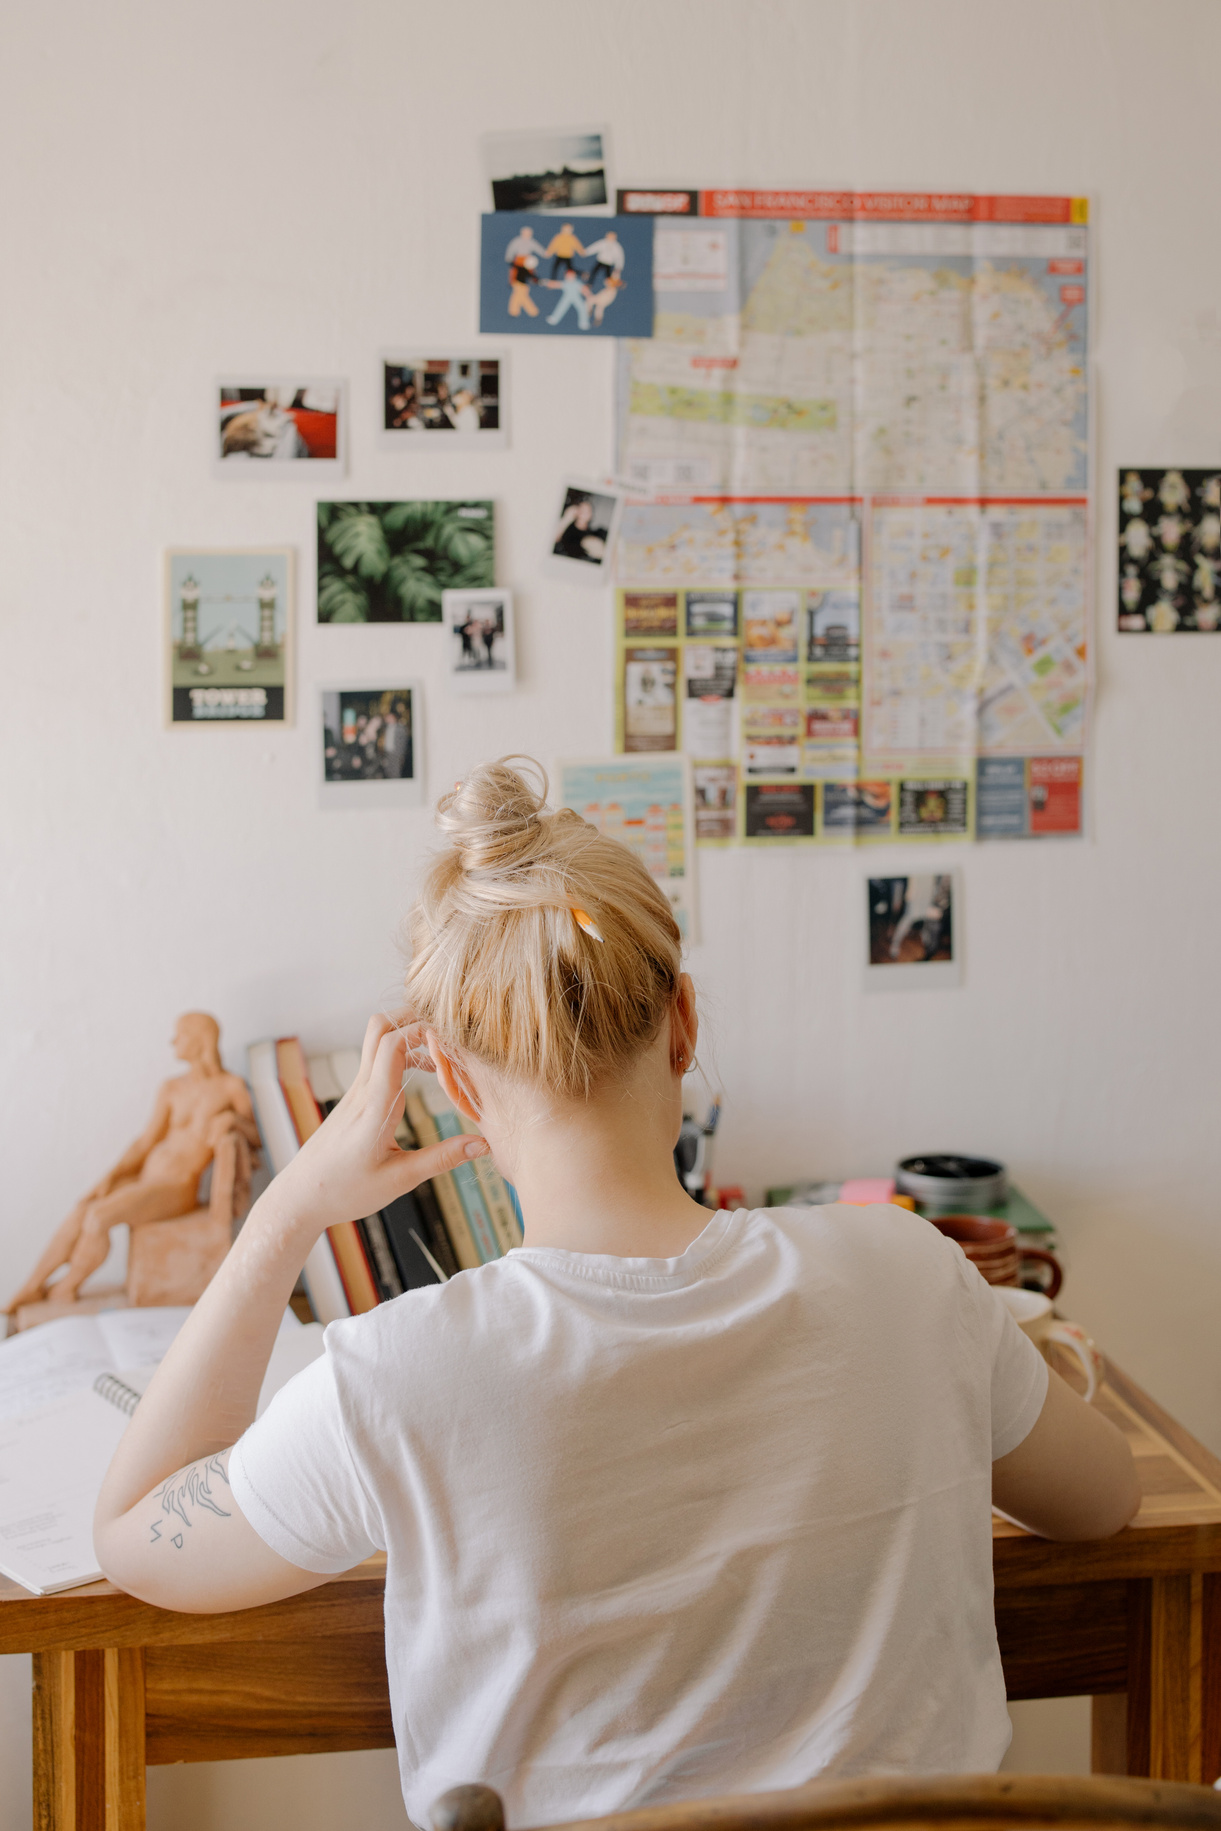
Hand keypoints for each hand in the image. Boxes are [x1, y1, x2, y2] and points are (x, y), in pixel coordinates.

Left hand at [265, 1016, 486, 1236]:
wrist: (301, 1196)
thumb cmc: (345, 1190)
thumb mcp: (400, 1180)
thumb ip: (442, 1159)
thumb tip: (482, 1145)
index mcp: (375, 1105)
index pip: (393, 1044)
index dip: (423, 1030)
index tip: (453, 1038)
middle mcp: (363, 1089)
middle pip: (381, 1026)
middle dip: (415, 1016)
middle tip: (449, 1031)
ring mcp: (356, 1090)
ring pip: (378, 1039)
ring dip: (409, 1032)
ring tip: (443, 1051)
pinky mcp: (355, 1097)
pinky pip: (378, 1059)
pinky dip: (403, 1051)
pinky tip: (426, 1070)